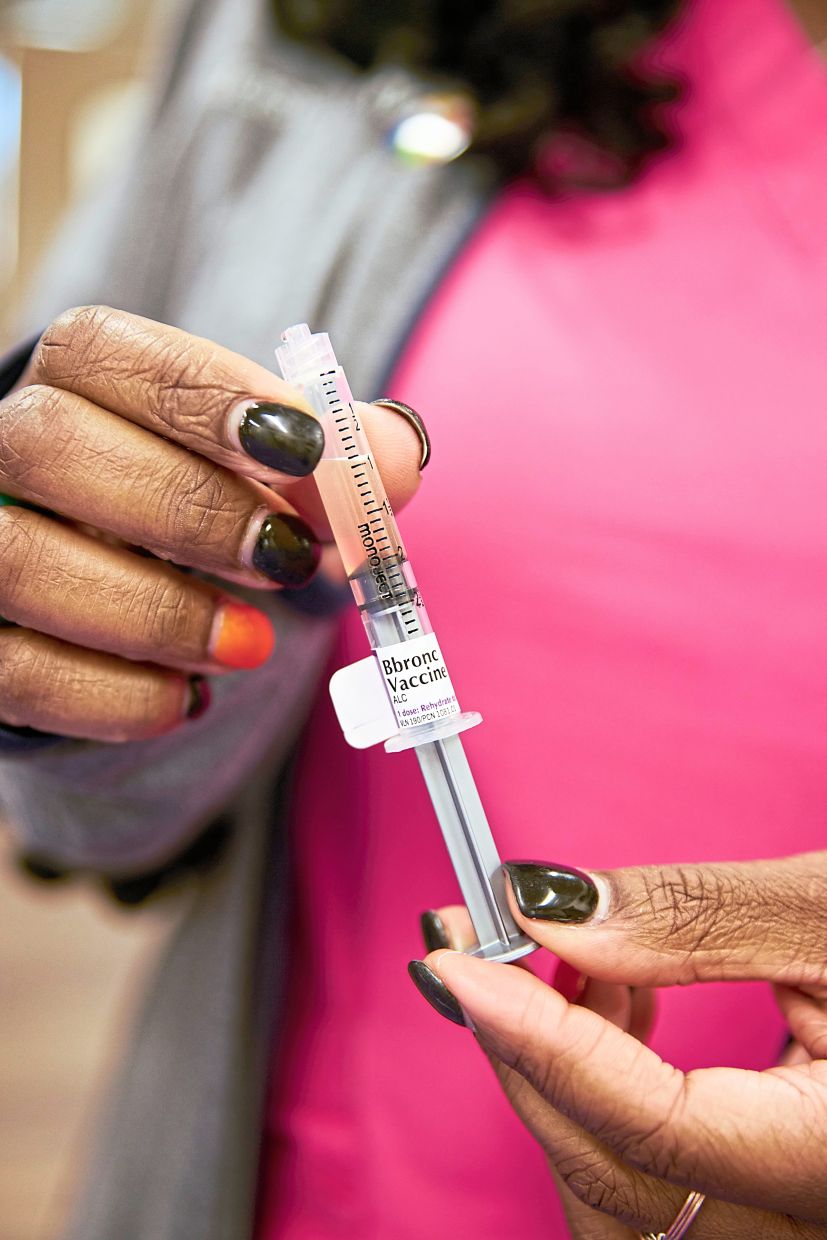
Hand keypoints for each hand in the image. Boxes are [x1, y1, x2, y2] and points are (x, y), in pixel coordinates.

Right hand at [0, 306, 421, 740]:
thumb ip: (333, 452)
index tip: (304, 448)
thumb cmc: (194, 493)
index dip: (207, 396)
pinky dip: (117, 695)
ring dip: (158, 612)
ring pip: (23, 561)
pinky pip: (20, 670)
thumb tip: (392, 463)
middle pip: (52, 445)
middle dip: (188, 508)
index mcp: (79, 372)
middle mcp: (6, 443)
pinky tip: (189, 698)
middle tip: (288, 558)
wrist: (109, 566)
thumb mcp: (266, 460)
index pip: (111, 353)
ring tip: (252, 643)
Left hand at [411, 854, 826, 1237]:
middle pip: (612, 1182)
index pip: (645, 1128)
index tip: (451, 955)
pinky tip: (613, 995)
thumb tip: (543, 903)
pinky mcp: (772, 1186)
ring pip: (620, 1194)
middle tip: (472, 941)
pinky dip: (604, 1081)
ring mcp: (789, 1212)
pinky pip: (652, 1173)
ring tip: (559, 961)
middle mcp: (807, 1215)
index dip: (533, 1036)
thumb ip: (690, 915)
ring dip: (558, 1074)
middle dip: (521, 1054)